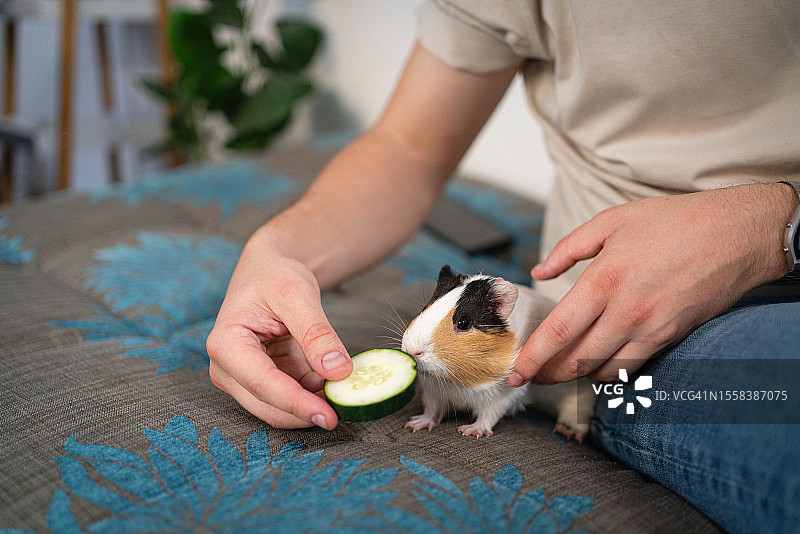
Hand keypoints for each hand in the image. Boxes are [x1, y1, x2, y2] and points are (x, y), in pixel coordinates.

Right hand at [206, 246, 350, 429]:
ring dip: (310, 406)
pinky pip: (287, 399)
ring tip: (341, 390)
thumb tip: (339, 372)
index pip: (263, 384)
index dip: (297, 405)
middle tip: (345, 412)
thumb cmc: (275, 276)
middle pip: (267, 406)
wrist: (268, 271)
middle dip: (305, 413)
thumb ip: (317, 334)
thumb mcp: (298, 295)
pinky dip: (311, 396)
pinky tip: (329, 381)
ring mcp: (241, 377)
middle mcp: (226, 367)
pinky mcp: (259, 380)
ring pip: (277, 409)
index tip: (329, 417)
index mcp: (226, 343)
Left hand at [508, 183, 795, 384]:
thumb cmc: (674, 221)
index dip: (532, 358)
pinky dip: (608, 372)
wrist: (736, 233)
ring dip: (575, 376)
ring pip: (603, 370)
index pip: (557, 333)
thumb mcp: (611, 221)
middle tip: (529, 376)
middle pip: (576, 360)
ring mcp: (650, 329)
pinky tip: (595, 366)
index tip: (515, 371)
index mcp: (603, 280)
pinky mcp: (670, 337)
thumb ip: (568, 249)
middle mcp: (625, 312)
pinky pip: (632, 367)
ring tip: (558, 372)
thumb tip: (539, 270)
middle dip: (547, 374)